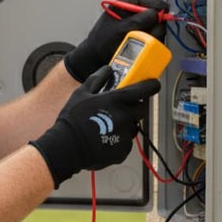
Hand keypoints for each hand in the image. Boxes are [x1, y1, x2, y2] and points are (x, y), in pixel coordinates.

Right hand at [29, 66, 160, 187]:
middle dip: (135, 107)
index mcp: (116, 100)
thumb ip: (97, 79)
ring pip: (133, 126)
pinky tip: (104, 138)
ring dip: (125, 124)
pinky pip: (126, 142)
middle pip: (141, 109)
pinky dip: (118, 139)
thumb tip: (107, 69)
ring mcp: (125, 135)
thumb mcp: (81, 93)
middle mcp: (124, 117)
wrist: (67, 148)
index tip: (153, 84)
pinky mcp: (123, 151)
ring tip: (107, 126)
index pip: (143, 89)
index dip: (152, 85)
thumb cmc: (72, 119)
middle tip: (122, 108)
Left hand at [63, 0, 169, 81]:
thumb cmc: (100, 42)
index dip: (156, 3)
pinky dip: (151, 40)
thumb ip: (136, 21)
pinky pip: (151, 36)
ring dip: (153, 32)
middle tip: (155, 28)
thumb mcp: (118, 29)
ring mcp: (136, 27)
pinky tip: (144, 45)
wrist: (96, 59)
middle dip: (156, 21)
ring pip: (154, 25)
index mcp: (122, 7)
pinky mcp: (139, 37)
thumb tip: (154, 13)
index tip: (165, 9)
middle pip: (152, 13)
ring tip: (143, 39)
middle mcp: (131, 15)